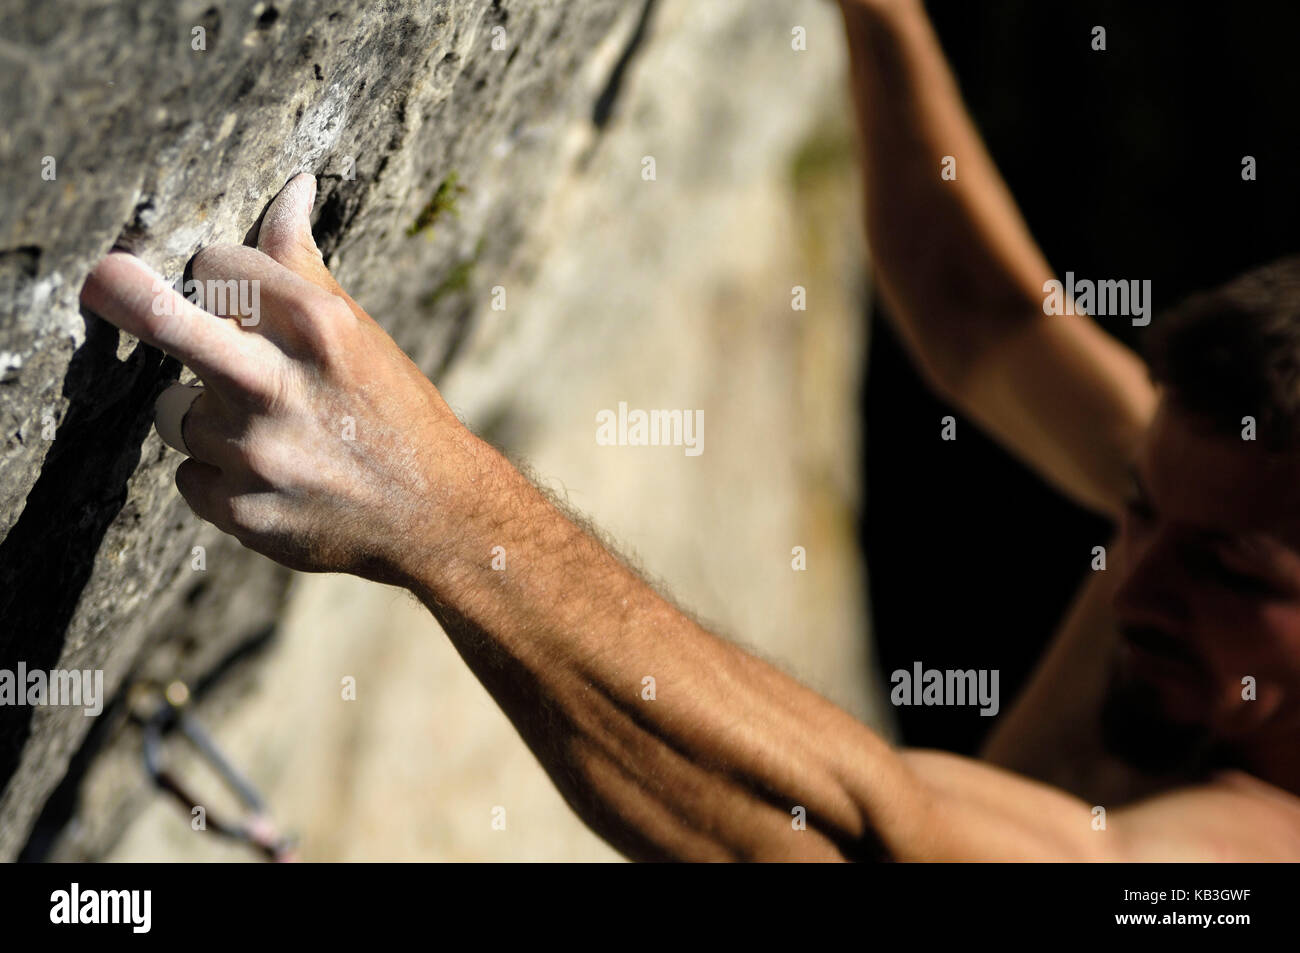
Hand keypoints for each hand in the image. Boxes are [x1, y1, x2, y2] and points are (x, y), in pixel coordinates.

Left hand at [81, 174, 473, 582]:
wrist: (435, 515)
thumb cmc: (396, 411)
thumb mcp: (360, 333)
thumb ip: (304, 265)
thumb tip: (293, 187)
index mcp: (320, 328)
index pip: (218, 266)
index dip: (213, 273)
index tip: (219, 286)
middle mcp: (280, 386)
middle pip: (167, 322)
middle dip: (121, 290)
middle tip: (101, 279)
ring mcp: (256, 453)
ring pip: (174, 411)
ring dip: (207, 415)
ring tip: (269, 432)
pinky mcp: (240, 511)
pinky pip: (189, 474)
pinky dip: (219, 474)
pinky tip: (271, 478)